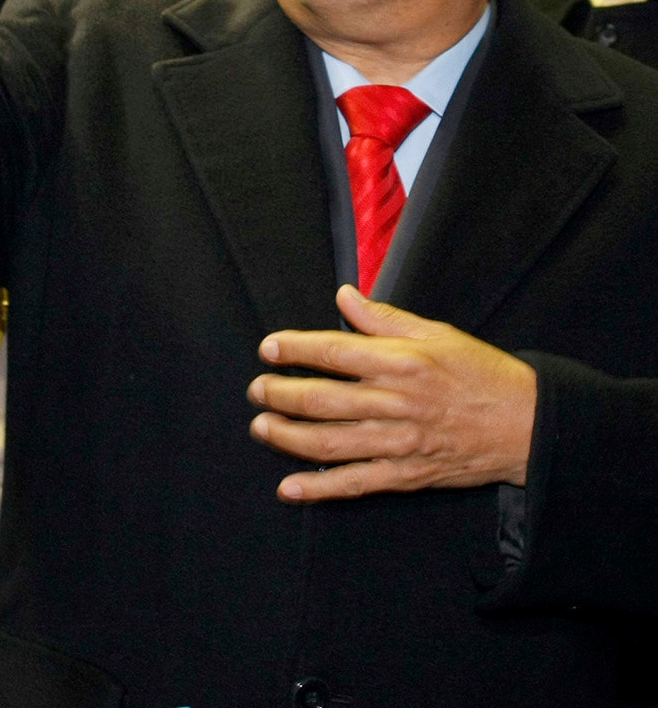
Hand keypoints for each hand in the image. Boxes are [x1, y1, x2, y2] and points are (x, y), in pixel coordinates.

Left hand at [247, 284, 536, 502]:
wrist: (527, 425)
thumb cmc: (480, 372)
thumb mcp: (435, 332)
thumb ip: (382, 318)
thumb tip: (343, 295)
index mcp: (401, 362)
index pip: (333, 352)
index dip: (294, 349)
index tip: (268, 348)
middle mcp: (395, 403)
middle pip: (321, 400)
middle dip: (280, 394)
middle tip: (256, 389)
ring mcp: (399, 443)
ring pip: (329, 443)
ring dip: (287, 437)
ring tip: (260, 426)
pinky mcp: (407, 474)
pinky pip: (356, 484)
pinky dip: (319, 489)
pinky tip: (289, 488)